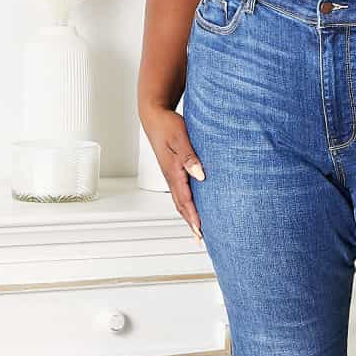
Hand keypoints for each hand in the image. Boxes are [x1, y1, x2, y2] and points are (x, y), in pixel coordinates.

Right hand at [139, 105, 205, 241]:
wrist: (154, 116)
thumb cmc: (167, 124)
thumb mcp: (180, 137)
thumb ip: (189, 156)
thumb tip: (200, 175)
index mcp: (173, 171)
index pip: (185, 199)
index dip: (193, 216)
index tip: (201, 231)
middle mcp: (171, 177)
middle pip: (181, 206)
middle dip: (191, 223)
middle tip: (200, 240)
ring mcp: (171, 175)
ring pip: (180, 201)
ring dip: (189, 217)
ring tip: (198, 231)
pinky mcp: (173, 171)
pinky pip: (180, 193)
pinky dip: (187, 205)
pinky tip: (193, 208)